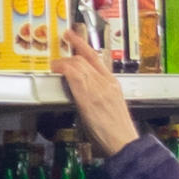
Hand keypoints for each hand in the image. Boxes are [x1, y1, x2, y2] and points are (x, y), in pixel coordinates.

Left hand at [54, 29, 140, 154]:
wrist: (124, 142)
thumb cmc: (117, 131)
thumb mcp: (110, 107)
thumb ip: (98, 95)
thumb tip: (82, 92)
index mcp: (113, 83)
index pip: (96, 57)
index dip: (81, 44)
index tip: (72, 36)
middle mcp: (106, 82)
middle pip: (84, 59)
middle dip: (68, 55)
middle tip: (57, 58)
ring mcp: (97, 88)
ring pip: (78, 64)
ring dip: (62, 63)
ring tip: (54, 66)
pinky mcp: (89, 97)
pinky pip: (74, 75)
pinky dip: (63, 69)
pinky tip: (56, 71)